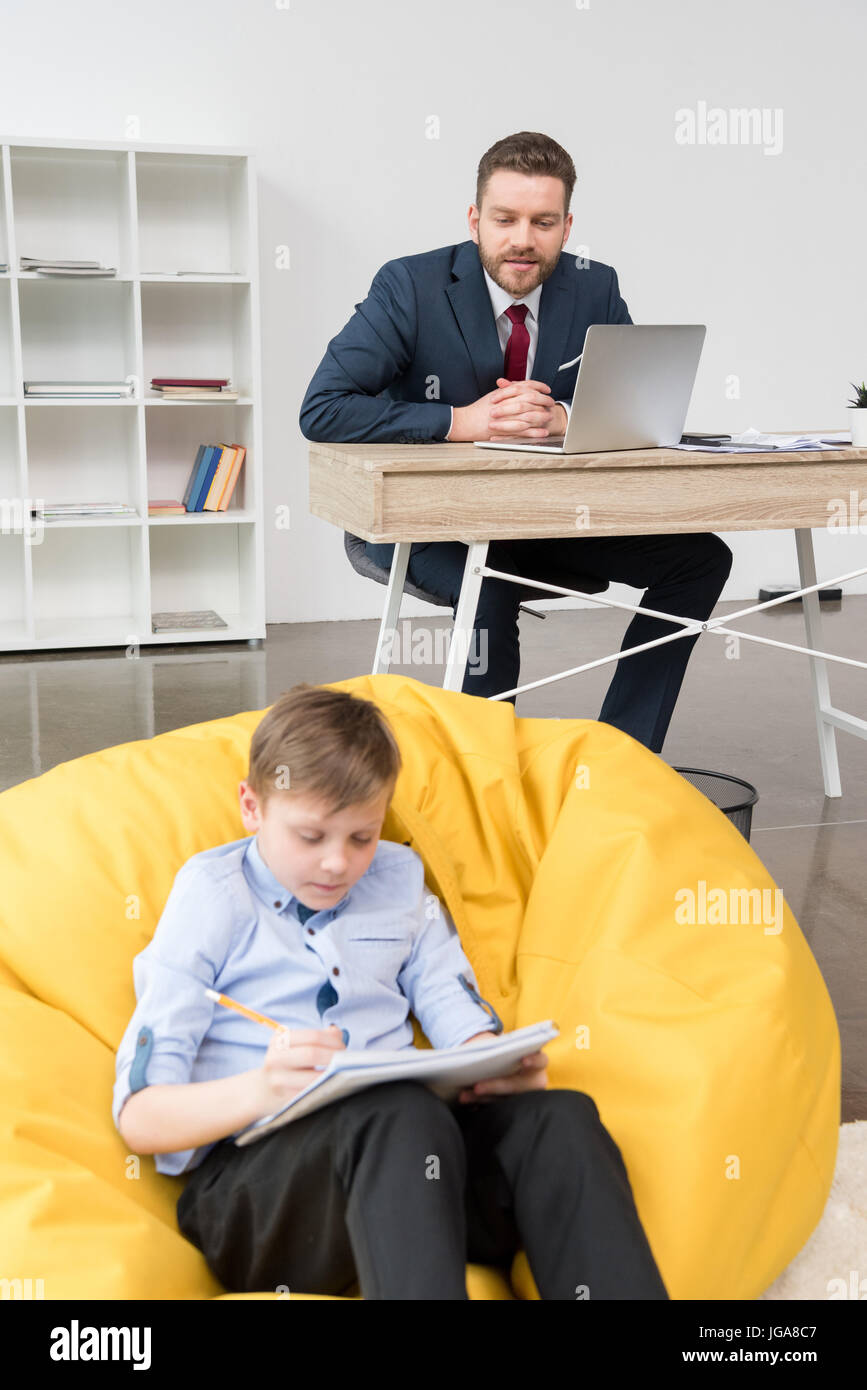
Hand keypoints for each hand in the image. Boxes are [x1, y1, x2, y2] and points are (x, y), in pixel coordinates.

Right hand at [255, 1023, 345, 1116]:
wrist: (263, 1090)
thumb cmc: (289, 1064)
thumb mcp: (298, 1045)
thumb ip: (320, 1036)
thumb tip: (337, 1032)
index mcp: (279, 1040)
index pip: (313, 1036)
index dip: (333, 1041)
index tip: (343, 1047)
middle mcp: (274, 1058)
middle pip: (312, 1054)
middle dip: (334, 1057)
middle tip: (346, 1061)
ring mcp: (277, 1080)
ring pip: (312, 1078)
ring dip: (332, 1075)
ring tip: (341, 1073)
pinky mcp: (284, 1099)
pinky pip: (310, 1094)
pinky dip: (324, 1089)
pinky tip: (331, 1085)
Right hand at [448, 381, 565, 442]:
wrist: (466, 422)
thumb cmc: (477, 410)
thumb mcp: (493, 396)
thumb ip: (506, 390)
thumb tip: (518, 386)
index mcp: (504, 393)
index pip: (525, 385)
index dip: (538, 386)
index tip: (546, 388)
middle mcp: (506, 403)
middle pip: (530, 399)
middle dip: (543, 400)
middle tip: (551, 402)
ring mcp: (506, 417)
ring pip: (529, 414)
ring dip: (541, 415)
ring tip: (550, 416)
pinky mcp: (505, 430)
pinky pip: (523, 431)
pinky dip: (534, 432)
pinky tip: (542, 432)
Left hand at [456, 1031, 547, 1103]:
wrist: (503, 1062)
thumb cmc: (506, 1051)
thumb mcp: (506, 1047)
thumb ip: (501, 1048)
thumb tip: (479, 1050)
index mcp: (537, 1063)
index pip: (541, 1061)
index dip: (534, 1061)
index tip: (523, 1060)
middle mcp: (534, 1082)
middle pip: (517, 1085)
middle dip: (496, 1086)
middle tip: (477, 1086)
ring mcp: (522, 1096)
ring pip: (504, 1100)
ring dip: (482, 1098)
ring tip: (464, 1096)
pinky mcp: (510, 1106)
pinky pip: (495, 1108)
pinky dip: (480, 1104)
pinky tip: (467, 1103)